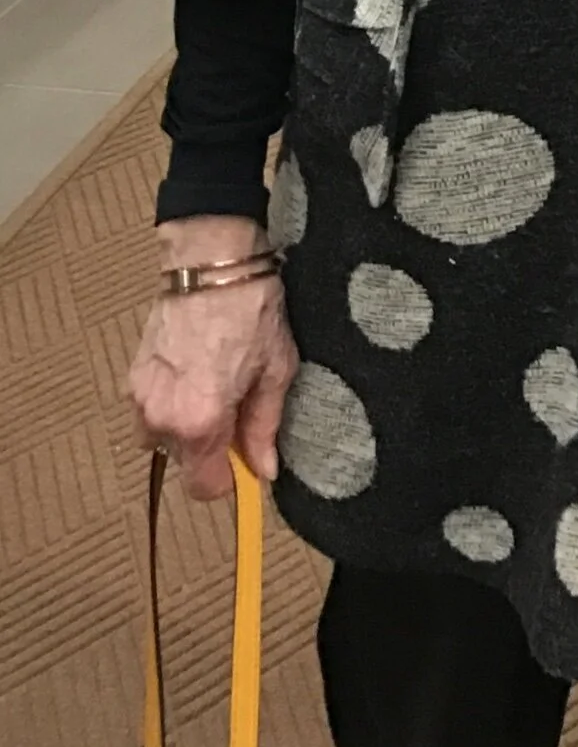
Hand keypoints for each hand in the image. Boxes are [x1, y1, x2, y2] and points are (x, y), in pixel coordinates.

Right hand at [128, 216, 298, 500]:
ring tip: (215, 386)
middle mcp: (162, 418)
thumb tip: (264, 470)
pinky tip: (195, 372)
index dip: (229, 479)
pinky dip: (171, 405)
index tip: (246, 456)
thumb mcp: (276, 369)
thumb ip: (265, 426)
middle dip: (211, 448)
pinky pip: (151, 412)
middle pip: (185, 463)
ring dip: (188, 427)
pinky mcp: (133, 376)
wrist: (210, 259)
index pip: (205, 487)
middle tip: (237, 408)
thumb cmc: (251, 308)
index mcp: (200, 422)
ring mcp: (141, 398)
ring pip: (165, 439)